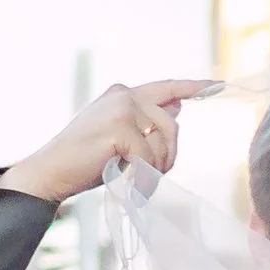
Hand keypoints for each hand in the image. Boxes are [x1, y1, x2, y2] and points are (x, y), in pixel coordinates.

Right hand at [4, 76, 219, 204]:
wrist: (51, 171)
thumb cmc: (86, 160)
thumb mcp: (120, 137)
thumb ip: (146, 122)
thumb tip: (177, 108)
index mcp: (124, 94)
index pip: (166, 88)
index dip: (193, 87)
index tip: (217, 84)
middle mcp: (124, 95)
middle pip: (171, 125)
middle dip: (168, 154)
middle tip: (150, 175)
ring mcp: (121, 109)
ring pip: (163, 142)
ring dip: (156, 168)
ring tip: (136, 179)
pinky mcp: (119, 128)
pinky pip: (149, 158)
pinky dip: (143, 177)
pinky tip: (130, 184)